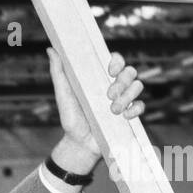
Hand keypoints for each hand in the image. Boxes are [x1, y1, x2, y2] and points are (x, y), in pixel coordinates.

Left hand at [48, 48, 146, 173]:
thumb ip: (58, 72)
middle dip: (122, 81)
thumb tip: (51, 49)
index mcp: (99, 78)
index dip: (117, 61)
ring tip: (112, 110)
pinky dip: (135, 109)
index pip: (115, 61)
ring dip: (128, 96)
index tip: (110, 70)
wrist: (78, 144)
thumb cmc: (70, 117)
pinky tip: (124, 116)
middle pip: (130, 71)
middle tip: (109, 94)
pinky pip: (141, 106)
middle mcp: (114, 86)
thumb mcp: (63, 95)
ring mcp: (123, 100)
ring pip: (138, 86)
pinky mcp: (129, 115)